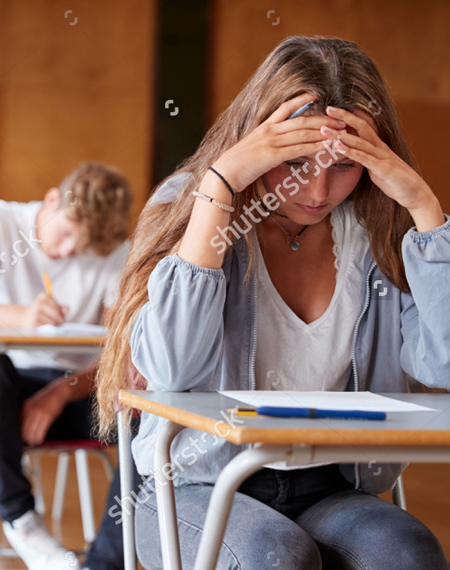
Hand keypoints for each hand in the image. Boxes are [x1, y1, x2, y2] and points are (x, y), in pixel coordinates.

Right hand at [21, 293, 68, 327]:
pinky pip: (46, 328)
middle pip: (56, 314)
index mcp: (43, 296)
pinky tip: (44, 326)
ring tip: (50, 323)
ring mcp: (34, 313)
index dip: (61, 313)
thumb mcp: (52, 306)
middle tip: (59, 322)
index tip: (60, 315)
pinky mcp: (32, 323)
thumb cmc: (41, 312)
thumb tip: (67, 311)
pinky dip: (48, 329)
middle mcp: (38, 303)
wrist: (24, 317)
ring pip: (53, 322)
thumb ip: (61, 308)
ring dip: (54, 325)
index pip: (58, 307)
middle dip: (60, 320)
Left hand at [21, 381, 68, 445]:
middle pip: (25, 429)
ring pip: (32, 431)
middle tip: (29, 442)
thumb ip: (28, 411)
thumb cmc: (48, 399)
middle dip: (26, 438)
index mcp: (26, 407)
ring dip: (33, 439)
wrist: (59, 392)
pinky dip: (39, 437)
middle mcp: (30, 410)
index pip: (20, 423)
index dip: (22, 432)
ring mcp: (39, 413)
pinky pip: (41, 430)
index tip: (24, 437)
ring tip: (34, 442)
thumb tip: (24, 425)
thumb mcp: (34, 402)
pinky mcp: (47, 417)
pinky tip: (40, 440)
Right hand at [212, 93, 347, 192]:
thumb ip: (263, 145)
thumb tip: (271, 148)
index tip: (317, 94)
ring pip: (303, 133)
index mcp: (263, 127)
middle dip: (323, 118)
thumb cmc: (235, 166)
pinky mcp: (273, 156)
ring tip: (341, 131)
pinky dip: (315, 147)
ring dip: (324, 132)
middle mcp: (269, 131)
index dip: (302, 99)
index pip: (285, 108)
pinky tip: (327, 147)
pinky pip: (299, 149)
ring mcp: (271, 142)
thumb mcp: (250, 150)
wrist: (224, 174)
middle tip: (342, 117)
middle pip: (302, 120)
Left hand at [322, 107, 444, 229]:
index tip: (331, 110)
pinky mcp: (384, 169)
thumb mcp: (375, 167)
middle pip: (361, 127)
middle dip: (344, 117)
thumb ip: (364, 158)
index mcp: (377, 146)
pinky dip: (352, 152)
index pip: (362, 126)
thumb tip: (351, 154)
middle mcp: (380, 148)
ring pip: (361, 142)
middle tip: (327, 109)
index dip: (348, 117)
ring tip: (326, 131)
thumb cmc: (394, 181)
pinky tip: (340, 147)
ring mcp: (383, 157)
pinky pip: (366, 159)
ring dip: (342, 136)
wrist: (414, 192)